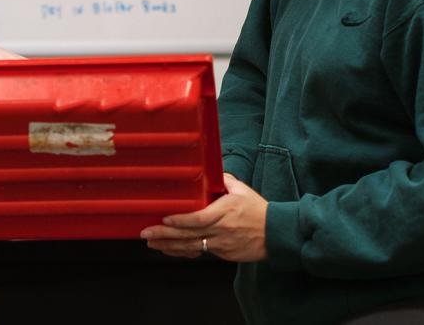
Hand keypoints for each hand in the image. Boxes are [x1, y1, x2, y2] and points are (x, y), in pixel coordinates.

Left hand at [140, 173, 267, 262]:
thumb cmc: (259, 210)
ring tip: (152, 242)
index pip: (198, 219)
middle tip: (147, 232)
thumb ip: (224, 180)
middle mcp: (221, 230)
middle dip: (165, 234)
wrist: (276, 234)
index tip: (164, 217)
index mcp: (224, 212)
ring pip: (191, 247)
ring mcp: (221, 245)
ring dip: (169, 246)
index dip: (179, 220)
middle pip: (188, 235)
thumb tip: (211, 170)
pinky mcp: (223, 254)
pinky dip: (183, 252)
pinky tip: (170, 250)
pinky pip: (200, 253)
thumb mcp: (242, 190)